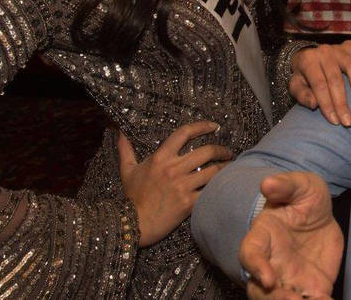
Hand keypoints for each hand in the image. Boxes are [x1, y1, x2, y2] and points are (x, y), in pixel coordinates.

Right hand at [118, 121, 231, 246]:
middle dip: (221, 149)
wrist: (133, 224)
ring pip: (213, 170)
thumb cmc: (131, 197)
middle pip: (207, 151)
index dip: (202, 126)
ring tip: (230, 167)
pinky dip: (220, 186)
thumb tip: (120, 134)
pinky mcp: (189, 203)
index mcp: (161, 157)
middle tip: (227, 152)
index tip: (214, 126)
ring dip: (225, 167)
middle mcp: (173, 168)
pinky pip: (210, 190)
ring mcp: (182, 186)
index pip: (185, 133)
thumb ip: (126, 151)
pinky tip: (225, 185)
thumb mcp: (127, 171)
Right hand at [241, 172, 343, 299]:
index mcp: (263, 236)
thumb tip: (268, 183)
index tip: (268, 278)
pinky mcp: (310, 287)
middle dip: (274, 299)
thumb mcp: (301, 184)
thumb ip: (286, 185)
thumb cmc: (304, 198)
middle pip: (261, 290)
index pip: (250, 254)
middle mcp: (272, 263)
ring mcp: (289, 278)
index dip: (256, 267)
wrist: (323, 215)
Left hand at [288, 41, 350, 126]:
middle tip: (349, 121)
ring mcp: (339, 48)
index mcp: (308, 60)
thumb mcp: (295, 86)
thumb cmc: (304, 76)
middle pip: (335, 79)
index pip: (319, 85)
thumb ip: (302, 95)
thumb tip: (314, 104)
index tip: (335, 121)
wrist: (308, 56)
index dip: (327, 104)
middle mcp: (324, 52)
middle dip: (342, 102)